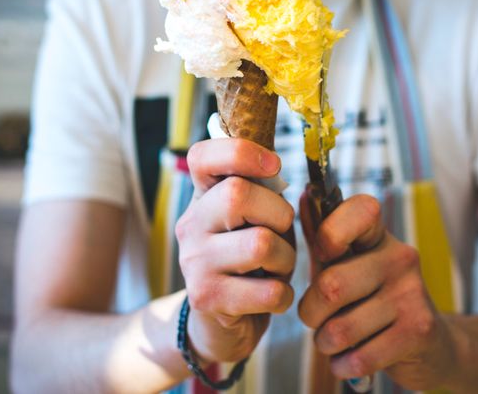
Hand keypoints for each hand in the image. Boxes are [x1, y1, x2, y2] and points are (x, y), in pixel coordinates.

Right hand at [176, 138, 295, 363]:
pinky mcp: (206, 298)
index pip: (203, 156)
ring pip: (260, 243)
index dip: (241, 152)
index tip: (273, 166)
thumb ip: (261, 192)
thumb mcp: (253, 220)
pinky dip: (283, 295)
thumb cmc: (248, 262)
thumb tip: (273, 165)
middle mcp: (191, 225)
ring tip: (277, 268)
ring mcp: (194, 262)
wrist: (219, 324)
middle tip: (281, 233)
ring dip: (285, 259)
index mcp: (203, 198)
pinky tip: (272, 297)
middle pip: (238, 195)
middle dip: (279, 214)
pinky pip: (268, 290)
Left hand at [298, 192, 457, 390]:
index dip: (328, 233)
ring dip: (325, 343)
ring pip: (340, 328)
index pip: (359, 210)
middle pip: (331, 285)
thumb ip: (323, 237)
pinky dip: (342, 365)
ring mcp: (412, 294)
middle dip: (311, 313)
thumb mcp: (350, 264)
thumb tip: (302, 195)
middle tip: (316, 318)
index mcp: (379, 236)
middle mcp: (400, 257)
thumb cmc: (375, 299)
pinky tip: (348, 359)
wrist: (433, 344)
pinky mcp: (419, 331)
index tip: (323, 256)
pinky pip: (359, 357)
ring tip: (333, 340)